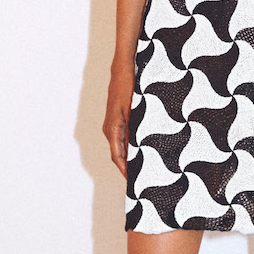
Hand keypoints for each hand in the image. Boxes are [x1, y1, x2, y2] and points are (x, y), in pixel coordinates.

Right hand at [103, 60, 135, 181]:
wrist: (122, 71)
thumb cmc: (128, 88)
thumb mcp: (135, 110)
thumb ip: (135, 130)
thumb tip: (139, 148)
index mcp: (112, 129)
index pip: (117, 157)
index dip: (125, 170)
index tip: (133, 182)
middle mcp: (110, 130)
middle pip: (118, 155)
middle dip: (128, 168)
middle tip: (141, 180)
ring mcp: (112, 126)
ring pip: (121, 148)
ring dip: (130, 159)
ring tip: (143, 169)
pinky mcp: (118, 121)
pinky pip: (123, 139)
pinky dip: (131, 148)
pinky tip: (141, 151)